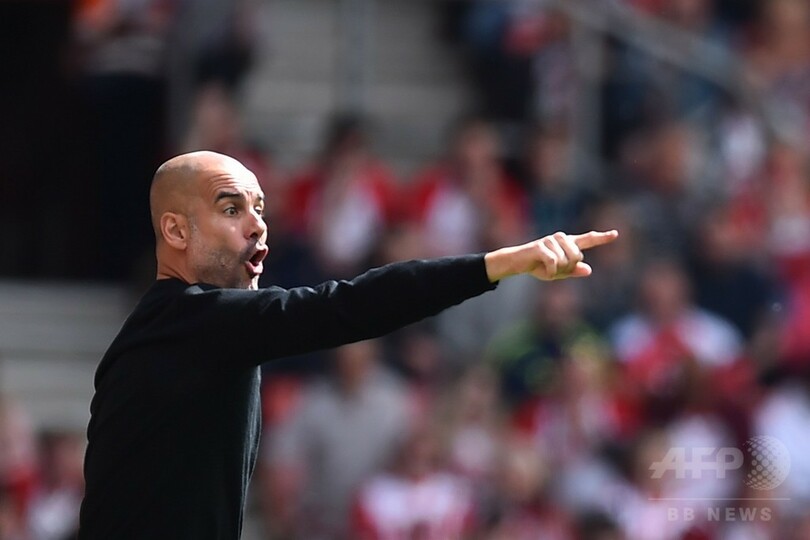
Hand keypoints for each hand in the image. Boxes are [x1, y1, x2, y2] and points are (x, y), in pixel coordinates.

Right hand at [484, 230, 618, 281]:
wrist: (517, 263)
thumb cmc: (538, 267)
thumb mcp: (558, 273)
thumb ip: (573, 271)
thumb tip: (588, 270)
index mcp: (567, 244)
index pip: (587, 240)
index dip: (602, 238)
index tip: (615, 234)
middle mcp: (561, 238)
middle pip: (578, 257)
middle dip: (568, 268)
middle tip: (554, 269)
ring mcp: (551, 240)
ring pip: (566, 261)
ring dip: (557, 270)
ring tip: (546, 268)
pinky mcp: (541, 246)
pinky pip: (553, 262)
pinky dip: (550, 272)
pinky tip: (544, 272)